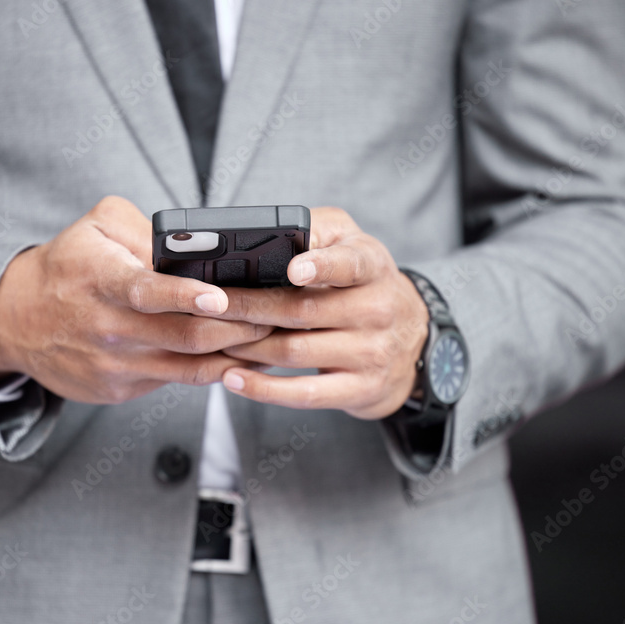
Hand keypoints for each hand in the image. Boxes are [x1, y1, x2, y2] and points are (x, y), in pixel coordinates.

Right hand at [0, 196, 271, 404]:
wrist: (16, 321)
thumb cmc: (67, 266)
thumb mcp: (96, 227)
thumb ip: (144, 229)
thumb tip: (194, 247)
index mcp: (101, 281)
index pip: (146, 291)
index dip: (185, 296)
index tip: (220, 296)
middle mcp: (108, 328)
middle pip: (184, 336)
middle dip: (238, 327)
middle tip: (277, 313)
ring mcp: (115, 364)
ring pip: (189, 367)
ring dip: (236, 354)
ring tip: (272, 337)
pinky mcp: (120, 389)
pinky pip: (178, 381)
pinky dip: (213, 371)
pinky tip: (240, 357)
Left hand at [218, 207, 428, 418]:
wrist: (414, 342)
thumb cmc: (366, 286)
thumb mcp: (353, 245)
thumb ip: (317, 231)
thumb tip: (268, 230)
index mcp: (373, 267)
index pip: (350, 264)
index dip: (321, 266)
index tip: (293, 269)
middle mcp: (377, 310)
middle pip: (303, 311)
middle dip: (250, 308)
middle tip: (210, 304)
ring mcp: (371, 353)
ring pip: (296, 351)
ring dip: (247, 347)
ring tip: (214, 337)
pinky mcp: (360, 389)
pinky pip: (305, 393)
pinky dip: (264, 389)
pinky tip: (233, 378)